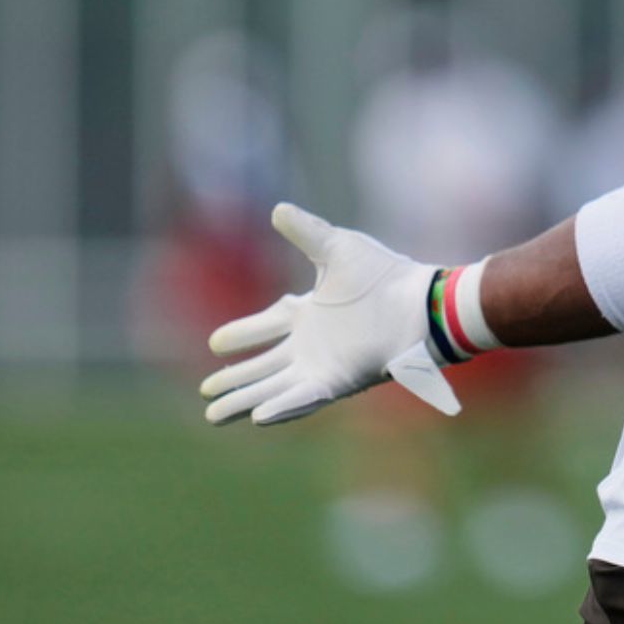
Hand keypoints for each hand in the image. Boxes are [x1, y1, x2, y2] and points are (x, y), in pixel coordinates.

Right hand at [200, 203, 460, 424]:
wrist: (417, 303)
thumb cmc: (383, 274)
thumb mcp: (336, 247)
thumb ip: (306, 231)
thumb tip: (277, 208)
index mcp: (309, 313)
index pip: (265, 326)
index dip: (240, 335)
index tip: (214, 344)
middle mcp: (312, 344)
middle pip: (264, 366)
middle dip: (235, 379)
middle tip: (206, 392)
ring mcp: (323, 365)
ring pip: (274, 388)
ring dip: (245, 400)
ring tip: (213, 415)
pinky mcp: (337, 381)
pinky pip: (302, 398)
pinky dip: (281, 407)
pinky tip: (256, 416)